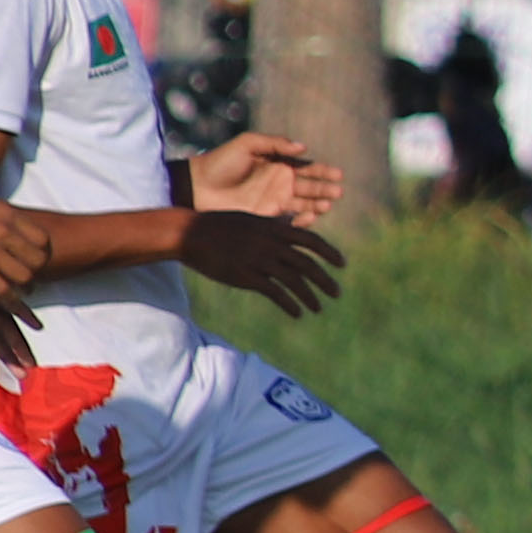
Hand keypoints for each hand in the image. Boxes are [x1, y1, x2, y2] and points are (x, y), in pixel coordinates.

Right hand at [0, 182, 50, 302]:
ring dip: (23, 290)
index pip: (43, 239)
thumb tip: (6, 227)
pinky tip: (4, 303)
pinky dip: (8, 300)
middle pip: (39, 260)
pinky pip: (2, 288)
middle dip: (35, 274)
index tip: (31, 264)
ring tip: (17, 294)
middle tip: (25, 282)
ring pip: (24, 277)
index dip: (41, 256)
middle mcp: (3, 228)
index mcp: (6, 212)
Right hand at [179, 208, 344, 318]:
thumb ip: (272, 224)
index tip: (341, 264)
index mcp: (273, 228)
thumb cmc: (217, 225)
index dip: (329, 252)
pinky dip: (290, 304)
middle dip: (324, 279)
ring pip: (294, 280)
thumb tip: (287, 223)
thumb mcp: (250, 219)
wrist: (189, 233)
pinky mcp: (246, 276)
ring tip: (318, 308)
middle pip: (307, 263)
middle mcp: (271, 243)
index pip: (310, 240)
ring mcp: (259, 259)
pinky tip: (297, 313)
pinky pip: (275, 292)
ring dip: (310, 296)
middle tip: (337, 293)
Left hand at [192, 130, 344, 224]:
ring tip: (326, 205)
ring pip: (303, 206)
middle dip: (326, 191)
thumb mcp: (247, 144)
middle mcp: (281, 185)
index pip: (308, 169)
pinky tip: (309, 217)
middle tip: (337, 193)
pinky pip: (288, 222)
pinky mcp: (265, 219)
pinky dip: (300, 221)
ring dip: (317, 206)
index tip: (338, 175)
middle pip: (311, 189)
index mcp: (279, 165)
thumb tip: (304, 148)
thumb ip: (275, 143)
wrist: (196, 187)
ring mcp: (274, 203)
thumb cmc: (220, 162)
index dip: (324, 172)